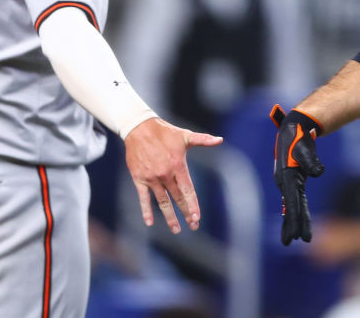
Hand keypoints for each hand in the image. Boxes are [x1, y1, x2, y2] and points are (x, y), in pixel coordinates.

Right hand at [124, 117, 222, 233]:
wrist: (139, 128)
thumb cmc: (165, 132)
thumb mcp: (185, 135)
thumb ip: (203, 140)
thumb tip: (220, 140)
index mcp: (178, 166)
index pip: (188, 190)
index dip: (193, 204)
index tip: (197, 217)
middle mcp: (165, 174)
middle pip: (177, 198)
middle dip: (186, 213)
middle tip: (193, 226)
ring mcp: (151, 178)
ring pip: (162, 202)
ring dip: (169, 217)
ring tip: (176, 230)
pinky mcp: (139, 179)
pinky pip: (143, 198)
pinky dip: (146, 211)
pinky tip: (150, 223)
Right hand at [271, 104, 324, 244]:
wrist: (294, 129)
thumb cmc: (300, 138)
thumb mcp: (305, 147)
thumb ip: (311, 161)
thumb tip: (319, 172)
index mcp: (286, 177)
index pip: (292, 202)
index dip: (295, 219)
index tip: (296, 234)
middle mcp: (285, 182)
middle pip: (292, 208)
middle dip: (294, 225)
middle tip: (297, 241)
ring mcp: (289, 182)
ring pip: (294, 206)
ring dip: (297, 221)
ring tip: (300, 238)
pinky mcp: (294, 181)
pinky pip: (298, 200)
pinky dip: (300, 212)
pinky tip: (302, 222)